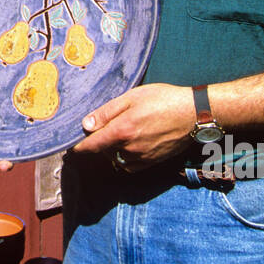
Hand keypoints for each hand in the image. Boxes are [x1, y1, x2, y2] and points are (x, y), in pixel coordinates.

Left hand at [72, 83, 194, 169]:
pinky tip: (132, 144)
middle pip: (103, 151)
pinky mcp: (152, 162)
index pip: (91, 146)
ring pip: (117, 159)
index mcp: (121, 131)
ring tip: (122, 132)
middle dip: (100, 142)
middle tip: (105, 127)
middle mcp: (129, 148)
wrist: (193, 113)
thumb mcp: (131, 97)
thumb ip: (106, 112)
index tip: (70, 147)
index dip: (78, 148)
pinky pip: (130, 165)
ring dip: (113, 150)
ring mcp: (142, 157)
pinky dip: (126, 158)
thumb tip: (85, 125)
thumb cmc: (162, 99)